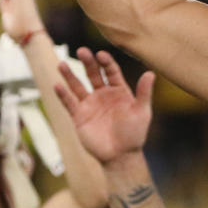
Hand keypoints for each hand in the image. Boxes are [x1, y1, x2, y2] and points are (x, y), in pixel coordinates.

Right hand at [54, 48, 152, 165]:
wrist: (120, 156)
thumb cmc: (134, 134)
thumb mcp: (142, 112)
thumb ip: (144, 93)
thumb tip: (151, 73)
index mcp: (119, 91)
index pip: (111, 71)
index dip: (106, 62)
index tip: (101, 55)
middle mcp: (103, 95)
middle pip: (93, 74)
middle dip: (88, 62)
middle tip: (81, 51)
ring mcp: (90, 105)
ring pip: (77, 86)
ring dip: (69, 75)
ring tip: (61, 65)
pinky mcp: (79, 116)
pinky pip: (69, 103)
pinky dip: (62, 95)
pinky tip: (56, 85)